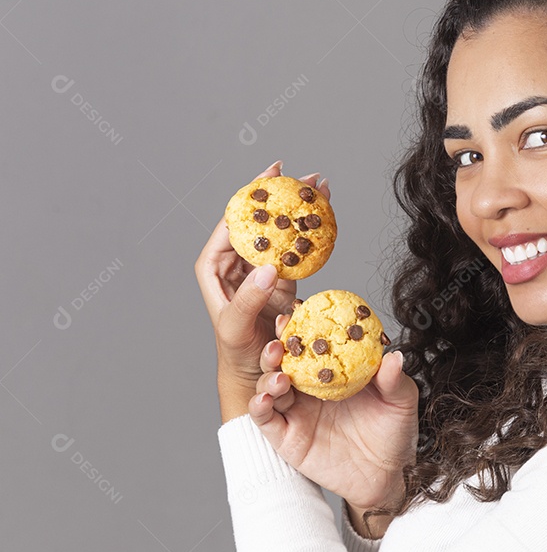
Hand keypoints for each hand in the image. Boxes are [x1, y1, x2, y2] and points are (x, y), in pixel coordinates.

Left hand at [194, 160, 329, 419]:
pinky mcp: (283, 282)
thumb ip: (248, 299)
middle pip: (260, 220)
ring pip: (281, 231)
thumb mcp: (236, 327)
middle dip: (281, 196)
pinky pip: (298, 251)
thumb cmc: (236, 353)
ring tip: (319, 187)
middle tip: (300, 175)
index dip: (250, 197)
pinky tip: (326, 217)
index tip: (268, 178)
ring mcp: (262, 271)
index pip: (232, 222)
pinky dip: (311, 234)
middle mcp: (238, 264)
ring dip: (300, 210)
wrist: (255, 375)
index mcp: (216, 267)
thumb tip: (269, 267)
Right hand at [250, 313, 419, 516]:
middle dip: (277, 345)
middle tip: (280, 337)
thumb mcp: (400, 402)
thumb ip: (393, 380)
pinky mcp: (286, 437)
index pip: (313, 343)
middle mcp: (310, 387)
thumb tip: (394, 356)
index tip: (298, 309)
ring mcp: (296, 411)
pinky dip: (258, 405)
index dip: (303, 326)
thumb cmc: (395, 432)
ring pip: (269, 385)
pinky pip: (265, 418)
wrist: (388, 476)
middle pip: (284, 359)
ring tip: (279, 374)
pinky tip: (264, 398)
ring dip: (267, 375)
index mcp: (333, 371)